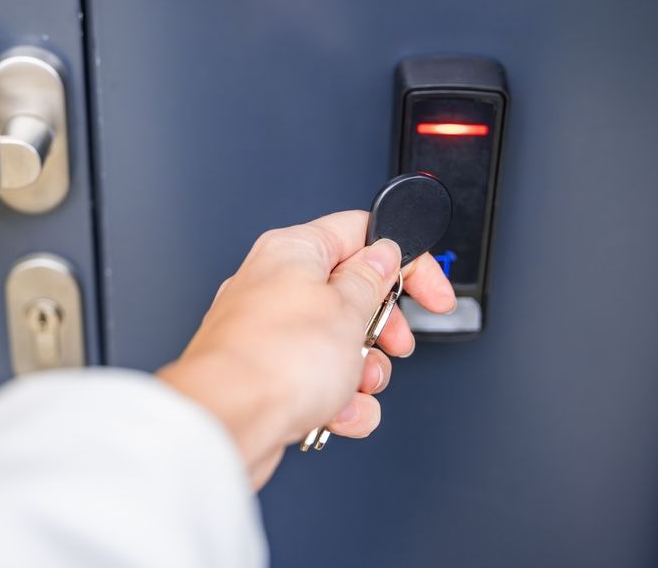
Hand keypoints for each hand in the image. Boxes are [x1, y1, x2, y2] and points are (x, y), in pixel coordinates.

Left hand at [157, 210, 455, 487]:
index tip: (431, 292)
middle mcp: (274, 285)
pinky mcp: (268, 378)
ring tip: (355, 386)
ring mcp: (269, 334)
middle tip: (393, 344)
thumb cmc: (273, 361)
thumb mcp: (348, 309)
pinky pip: (320, 384)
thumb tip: (383, 255)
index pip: (361, 233)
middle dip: (383, 329)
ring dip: (362, 374)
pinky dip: (338, 403)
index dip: (406, 261)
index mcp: (292, 251)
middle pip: (353, 295)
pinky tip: (337, 414)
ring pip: (340, 346)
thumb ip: (373, 278)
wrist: (227, 424)